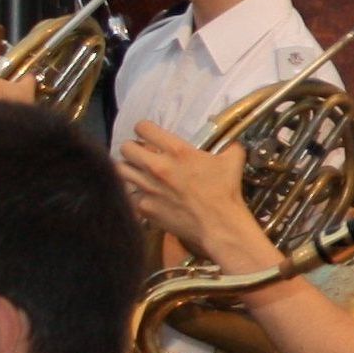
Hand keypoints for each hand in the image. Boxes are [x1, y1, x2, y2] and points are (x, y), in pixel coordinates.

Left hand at [120, 122, 275, 265]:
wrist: (219, 224)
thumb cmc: (225, 192)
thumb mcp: (232, 161)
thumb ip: (229, 146)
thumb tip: (231, 140)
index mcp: (177, 151)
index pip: (143, 128)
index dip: (145, 129)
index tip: (149, 135)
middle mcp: (156, 166)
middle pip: (126, 148)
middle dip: (133, 149)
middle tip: (141, 154)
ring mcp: (147, 187)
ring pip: (121, 170)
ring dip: (129, 169)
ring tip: (137, 173)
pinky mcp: (144, 207)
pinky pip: (130, 195)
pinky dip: (137, 194)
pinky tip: (147, 196)